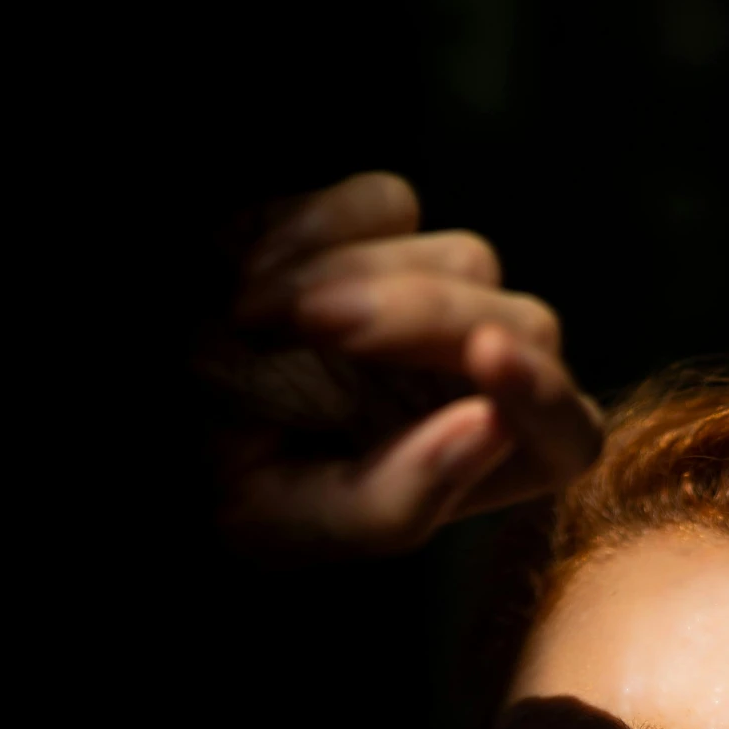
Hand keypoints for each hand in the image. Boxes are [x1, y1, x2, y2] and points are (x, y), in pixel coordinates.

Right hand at [198, 172, 602, 557]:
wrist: (160, 405)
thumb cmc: (231, 480)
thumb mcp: (289, 522)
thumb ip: (395, 500)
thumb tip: (487, 426)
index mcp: (484, 465)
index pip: (568, 434)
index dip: (538, 394)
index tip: (486, 357)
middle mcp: (483, 377)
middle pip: (522, 322)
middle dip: (418, 319)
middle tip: (306, 325)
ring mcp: (444, 297)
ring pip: (466, 261)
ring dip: (353, 279)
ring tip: (249, 317)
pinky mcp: (389, 231)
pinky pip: (391, 205)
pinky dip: (318, 229)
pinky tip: (252, 276)